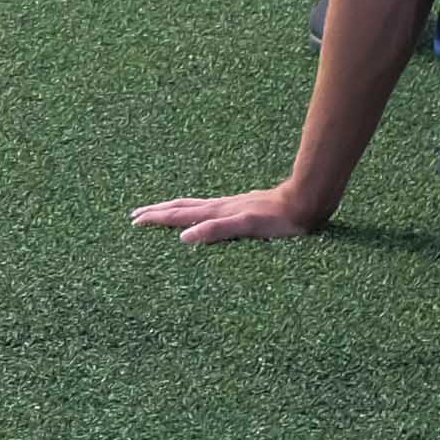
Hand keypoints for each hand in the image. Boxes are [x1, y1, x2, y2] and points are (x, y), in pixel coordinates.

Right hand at [131, 179, 317, 245]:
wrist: (304, 202)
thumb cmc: (280, 219)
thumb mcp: (247, 227)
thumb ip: (216, 230)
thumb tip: (184, 237)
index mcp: (218, 212)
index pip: (180, 215)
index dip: (157, 218)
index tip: (134, 220)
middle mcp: (220, 206)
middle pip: (181, 206)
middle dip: (157, 211)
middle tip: (135, 214)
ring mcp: (230, 206)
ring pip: (193, 206)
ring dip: (172, 209)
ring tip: (158, 211)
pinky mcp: (241, 208)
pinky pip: (209, 209)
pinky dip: (193, 211)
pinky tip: (199, 215)